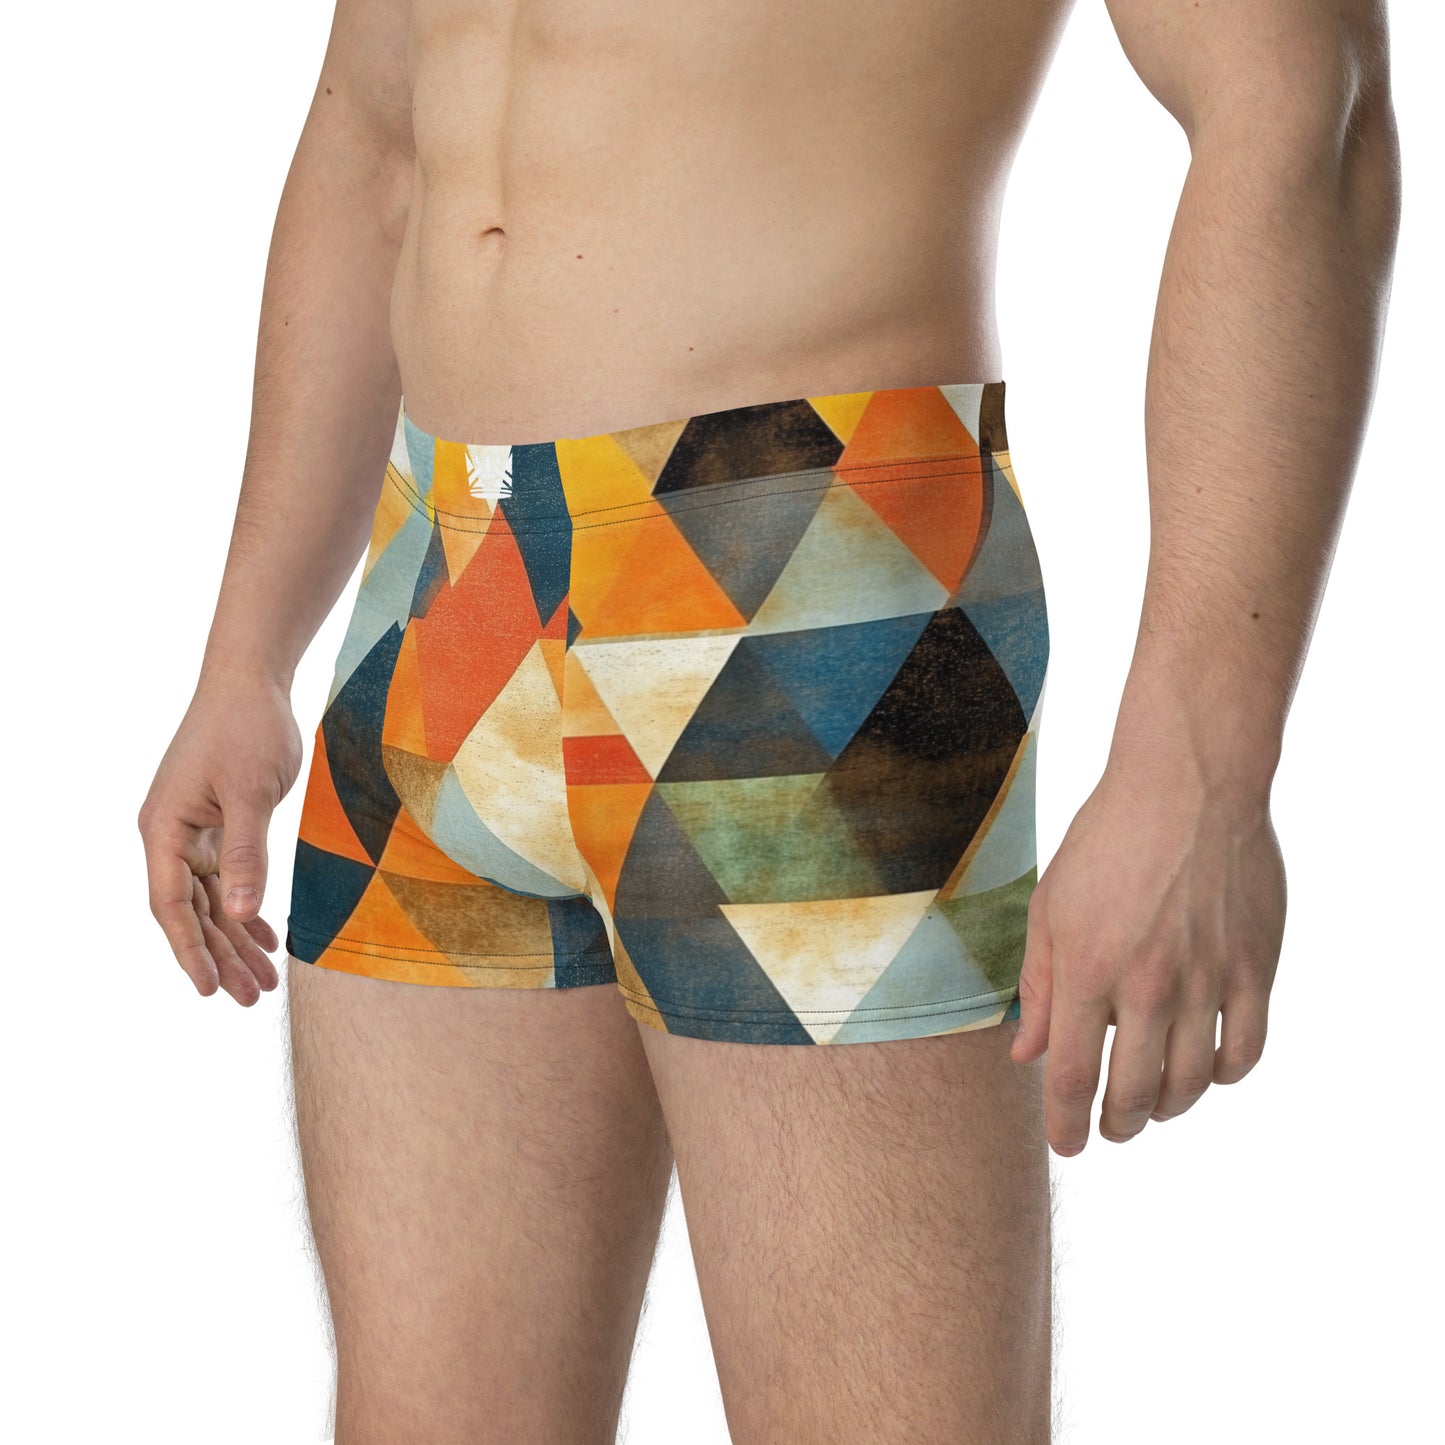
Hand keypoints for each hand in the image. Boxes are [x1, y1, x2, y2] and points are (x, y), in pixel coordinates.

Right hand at [137, 670, 303, 1004]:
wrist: (250, 682)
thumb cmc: (247, 728)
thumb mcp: (252, 792)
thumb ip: (246, 852)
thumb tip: (238, 913)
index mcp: (164, 830)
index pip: (172, 906)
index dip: (190, 952)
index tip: (209, 991)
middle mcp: (170, 836)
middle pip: (192, 913)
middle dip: (221, 957)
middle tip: (251, 999)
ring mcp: (192, 831)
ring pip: (211, 901)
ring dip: (236, 940)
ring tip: (263, 981)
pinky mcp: (217, 825)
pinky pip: (226, 879)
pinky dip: (245, 908)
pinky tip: (264, 937)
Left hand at [1010, 754, 1285, 1154]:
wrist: (1187, 786)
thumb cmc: (1106, 841)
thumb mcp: (1050, 908)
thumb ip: (1040, 987)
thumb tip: (1027, 1054)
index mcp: (1088, 970)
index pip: (1074, 1076)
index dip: (1067, 1123)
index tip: (1067, 1146)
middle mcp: (1149, 984)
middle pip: (1135, 1093)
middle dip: (1116, 1124)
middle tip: (1109, 1127)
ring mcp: (1208, 979)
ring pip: (1193, 1082)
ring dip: (1168, 1108)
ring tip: (1153, 1106)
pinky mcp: (1254, 967)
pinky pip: (1246, 1049)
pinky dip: (1224, 1075)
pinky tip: (1207, 1071)